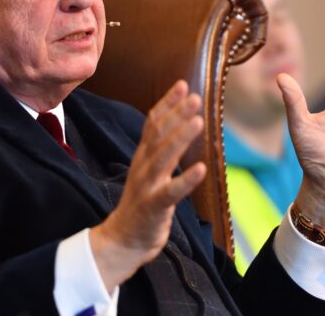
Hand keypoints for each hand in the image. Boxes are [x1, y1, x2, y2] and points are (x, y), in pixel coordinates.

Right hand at [89, 80, 206, 291]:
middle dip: (177, 115)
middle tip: (195, 97)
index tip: (183, 85)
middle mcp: (143, 166)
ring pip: (163, 158)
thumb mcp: (149, 171)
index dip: (167, 104)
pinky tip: (201, 169)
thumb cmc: (142, 203)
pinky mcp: (153, 207)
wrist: (123, 240)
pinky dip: (186, 180)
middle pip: (158, 135)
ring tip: (198, 122)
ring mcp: (146, 186)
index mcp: (143, 156)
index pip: (153, 124)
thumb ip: (161, 149)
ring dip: (181, 138)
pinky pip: (171, 192)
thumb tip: (179, 125)